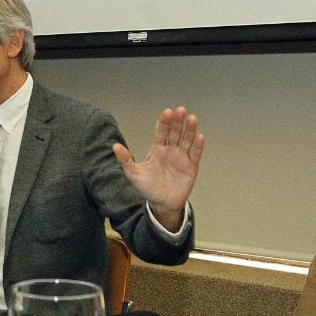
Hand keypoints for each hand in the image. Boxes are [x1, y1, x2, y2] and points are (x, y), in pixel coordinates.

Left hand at [113, 107, 204, 231]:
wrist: (161, 204)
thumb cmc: (147, 188)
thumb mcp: (133, 174)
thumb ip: (125, 160)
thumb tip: (115, 146)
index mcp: (157, 148)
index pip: (161, 132)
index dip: (164, 122)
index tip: (166, 112)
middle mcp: (171, 150)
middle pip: (175, 132)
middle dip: (177, 122)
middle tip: (180, 110)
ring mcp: (182, 157)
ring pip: (187, 140)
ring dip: (190, 129)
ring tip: (192, 119)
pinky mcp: (191, 166)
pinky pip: (195, 154)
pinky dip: (198, 146)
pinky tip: (200, 137)